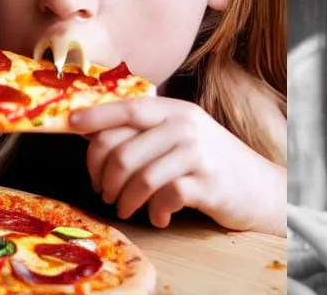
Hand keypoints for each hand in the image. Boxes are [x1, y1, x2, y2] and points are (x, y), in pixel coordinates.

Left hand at [71, 96, 281, 230]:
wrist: (256, 185)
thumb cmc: (209, 162)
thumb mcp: (181, 137)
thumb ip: (147, 134)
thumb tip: (95, 134)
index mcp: (176, 111)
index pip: (129, 108)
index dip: (97, 115)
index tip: (70, 123)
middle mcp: (186, 126)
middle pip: (125, 148)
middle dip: (105, 177)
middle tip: (106, 193)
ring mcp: (198, 153)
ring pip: (142, 176)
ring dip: (126, 200)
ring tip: (128, 208)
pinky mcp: (208, 182)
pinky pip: (166, 198)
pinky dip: (155, 213)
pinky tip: (159, 217)